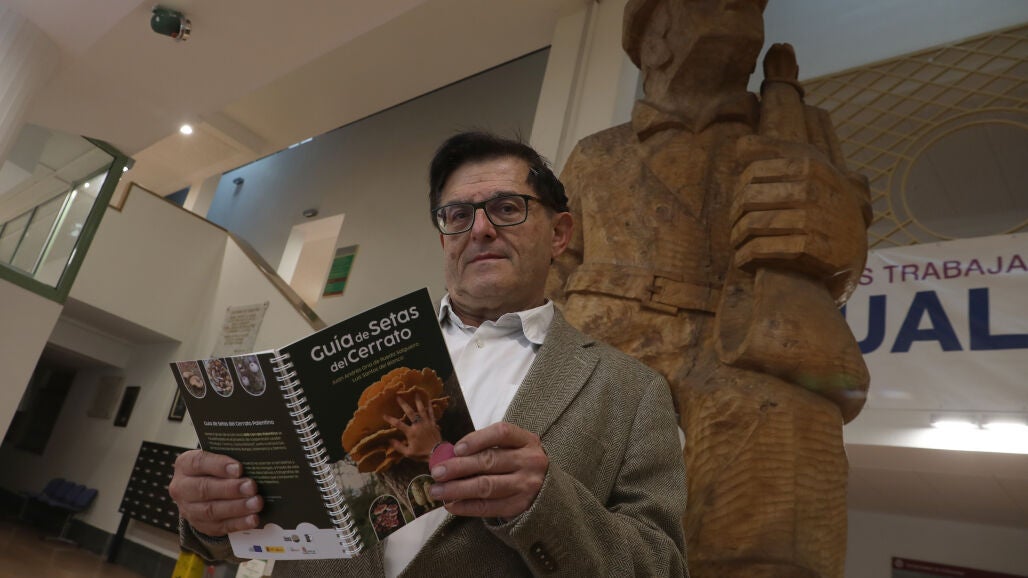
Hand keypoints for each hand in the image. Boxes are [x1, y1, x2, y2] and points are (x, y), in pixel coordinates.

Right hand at [168, 450, 262, 536]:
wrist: (203, 488)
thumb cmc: (215, 467)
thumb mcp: (217, 456)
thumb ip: (230, 456)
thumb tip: (253, 461)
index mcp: (184, 464)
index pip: (198, 463)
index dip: (219, 466)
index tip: (239, 468)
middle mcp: (182, 488)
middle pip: (204, 489)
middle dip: (230, 489)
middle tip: (252, 487)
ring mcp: (189, 509)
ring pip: (211, 510)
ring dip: (236, 507)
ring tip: (256, 503)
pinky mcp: (201, 525)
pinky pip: (219, 526)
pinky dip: (238, 523)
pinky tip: (253, 519)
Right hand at [385, 391, 441, 461]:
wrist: (437, 453)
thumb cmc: (421, 454)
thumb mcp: (408, 453)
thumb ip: (398, 446)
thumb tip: (389, 440)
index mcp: (411, 432)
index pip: (398, 424)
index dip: (390, 419)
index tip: (384, 415)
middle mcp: (418, 425)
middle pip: (410, 412)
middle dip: (403, 404)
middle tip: (398, 396)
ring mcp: (426, 423)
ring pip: (421, 410)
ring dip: (418, 401)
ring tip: (416, 393)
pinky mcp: (433, 423)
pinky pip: (431, 413)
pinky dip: (430, 407)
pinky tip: (429, 400)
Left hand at [428, 421, 547, 519]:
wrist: (547, 489)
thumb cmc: (519, 463)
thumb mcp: (512, 448)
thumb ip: (486, 448)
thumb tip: (448, 456)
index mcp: (527, 440)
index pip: (502, 433)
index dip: (477, 439)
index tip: (456, 448)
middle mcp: (529, 461)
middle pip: (490, 461)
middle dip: (459, 467)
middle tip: (437, 472)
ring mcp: (526, 485)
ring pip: (487, 486)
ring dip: (457, 488)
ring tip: (437, 490)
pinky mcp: (519, 505)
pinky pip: (488, 507)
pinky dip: (466, 506)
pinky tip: (451, 504)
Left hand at [731, 134, 870, 300]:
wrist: (853, 245)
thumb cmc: (823, 200)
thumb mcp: (807, 167)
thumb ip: (773, 151)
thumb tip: (739, 146)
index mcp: (811, 166)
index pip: (753, 172)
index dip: (740, 187)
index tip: (740, 199)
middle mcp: (814, 191)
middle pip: (748, 199)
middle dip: (735, 214)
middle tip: (734, 224)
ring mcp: (816, 221)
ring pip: (753, 225)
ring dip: (737, 237)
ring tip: (737, 242)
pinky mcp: (814, 252)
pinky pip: (764, 250)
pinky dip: (747, 256)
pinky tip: (744, 258)